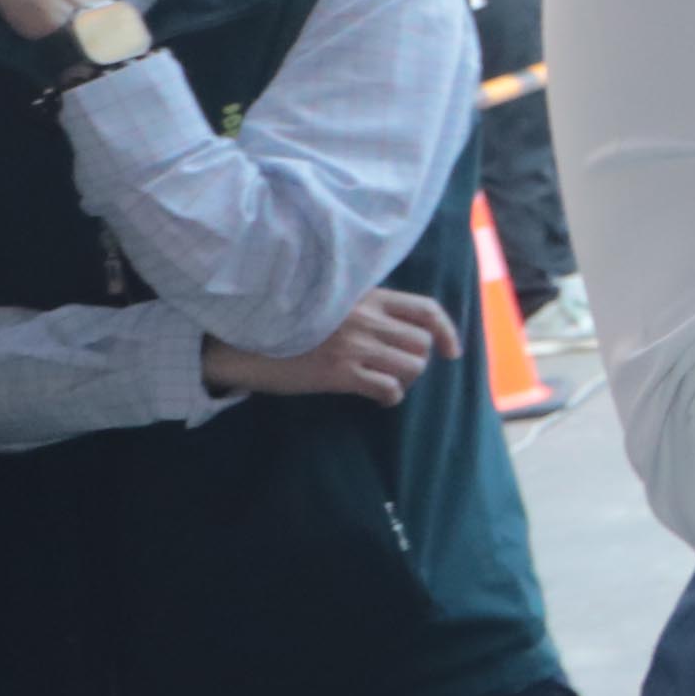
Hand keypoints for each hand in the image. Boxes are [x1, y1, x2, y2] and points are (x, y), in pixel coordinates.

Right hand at [200, 287, 458, 406]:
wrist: (243, 341)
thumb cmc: (289, 323)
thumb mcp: (331, 302)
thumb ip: (366, 308)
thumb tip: (398, 328)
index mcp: (367, 297)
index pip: (426, 310)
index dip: (446, 332)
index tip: (451, 351)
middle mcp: (366, 318)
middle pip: (422, 344)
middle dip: (418, 362)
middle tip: (398, 372)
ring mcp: (354, 345)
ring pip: (412, 367)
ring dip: (406, 380)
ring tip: (387, 383)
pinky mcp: (339, 373)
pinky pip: (388, 389)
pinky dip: (390, 397)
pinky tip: (377, 398)